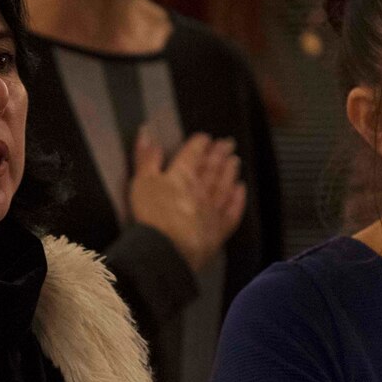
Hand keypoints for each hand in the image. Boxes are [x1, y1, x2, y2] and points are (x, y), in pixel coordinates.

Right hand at [129, 133, 246, 272]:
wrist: (170, 249)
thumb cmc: (152, 215)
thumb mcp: (141, 183)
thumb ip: (146, 158)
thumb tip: (147, 132)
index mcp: (182, 175)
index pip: (192, 154)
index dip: (199, 143)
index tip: (205, 137)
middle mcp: (202, 188)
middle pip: (212, 167)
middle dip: (219, 154)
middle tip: (228, 143)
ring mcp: (213, 209)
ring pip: (224, 186)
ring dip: (230, 172)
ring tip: (235, 161)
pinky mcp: (219, 230)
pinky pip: (232, 211)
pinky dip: (237, 199)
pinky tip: (241, 190)